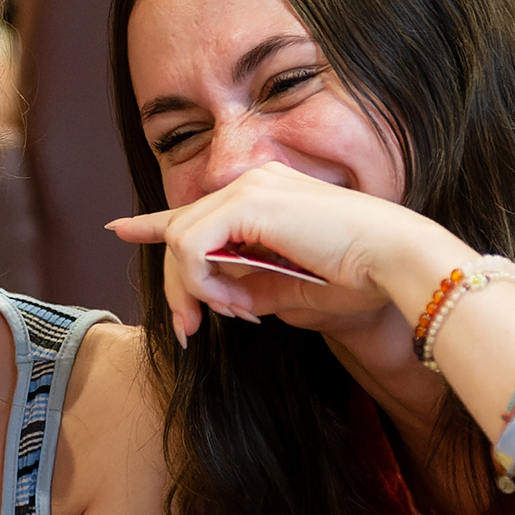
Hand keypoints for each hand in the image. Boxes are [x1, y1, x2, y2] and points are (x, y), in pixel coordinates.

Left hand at [108, 162, 467, 342]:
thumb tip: (214, 296)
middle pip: (182, 231)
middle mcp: (254, 184)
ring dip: (192, 288)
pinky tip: (233, 302)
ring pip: (180, 239)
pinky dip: (201, 280)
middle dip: (179, 287)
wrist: (396, 264)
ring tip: (226, 317)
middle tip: (192, 331)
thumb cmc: (359, 282)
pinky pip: (192, 244)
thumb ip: (248, 287)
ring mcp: (250, 187)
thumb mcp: (289, 293)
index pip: (198, 209)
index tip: (119, 229)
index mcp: (267, 198)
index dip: (153, 223)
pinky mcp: (249, 201)